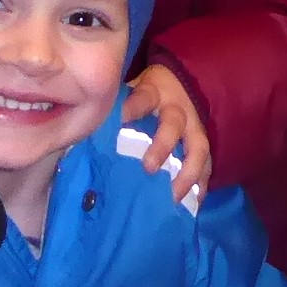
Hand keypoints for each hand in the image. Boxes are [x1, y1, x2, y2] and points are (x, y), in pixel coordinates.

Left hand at [123, 64, 210, 203]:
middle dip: (162, 146)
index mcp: (152, 93)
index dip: (131, 109)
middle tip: (149, 168)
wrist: (179, 83)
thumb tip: (79, 137)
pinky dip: (201, 184)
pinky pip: (207, 163)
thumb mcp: (129, 92)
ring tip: (174, 196)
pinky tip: (194, 202)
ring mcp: (194, 126)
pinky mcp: (202, 142)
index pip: (142, 99)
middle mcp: (176, 108)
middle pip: (173, 124)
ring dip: (187, 172)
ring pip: (197, 146)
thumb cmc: (145, 94)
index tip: (120, 122)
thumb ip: (113, 111)